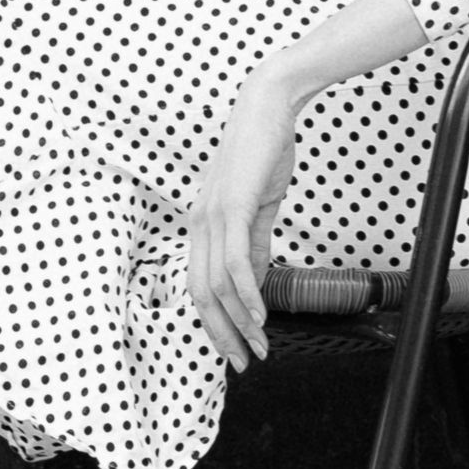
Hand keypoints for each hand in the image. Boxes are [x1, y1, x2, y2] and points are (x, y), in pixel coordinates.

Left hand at [184, 78, 300, 370]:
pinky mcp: (233, 207)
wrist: (268, 107)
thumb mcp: (258, 207)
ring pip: (217, 284)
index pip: (201, 286)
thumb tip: (256, 282)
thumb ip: (256, 244)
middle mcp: (199, 224)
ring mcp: (213, 216)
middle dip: (223, 334)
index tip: (238, 348)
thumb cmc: (263, 152)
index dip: (217, 322)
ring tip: (260, 345)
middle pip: (201, 294)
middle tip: (246, 361)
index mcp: (203, 225)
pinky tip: (260, 315)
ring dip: (239, 322)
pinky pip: (235, 261)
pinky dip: (247, 294)